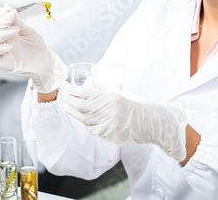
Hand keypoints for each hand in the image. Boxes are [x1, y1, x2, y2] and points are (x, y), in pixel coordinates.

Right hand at [0, 4, 67, 92]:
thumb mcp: (28, 29)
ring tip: (16, 31)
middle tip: (14, 22)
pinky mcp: (1, 63)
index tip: (11, 12)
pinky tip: (10, 47)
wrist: (45, 60)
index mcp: (1, 31)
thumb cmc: (36, 44)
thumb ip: (17, 20)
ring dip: (0, 34)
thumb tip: (6, 7)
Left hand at [63, 86, 187, 160]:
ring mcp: (111, 124)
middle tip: (63, 99)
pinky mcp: (112, 135)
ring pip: (86, 120)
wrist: (154, 123)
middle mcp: (110, 110)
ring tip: (68, 108)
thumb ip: (106, 89)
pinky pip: (94, 130)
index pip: (87, 94)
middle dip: (70, 103)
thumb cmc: (139, 106)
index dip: (73, 92)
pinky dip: (87, 125)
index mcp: (112, 98)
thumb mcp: (123, 94)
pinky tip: (83, 121)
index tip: (65, 89)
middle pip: (83, 107)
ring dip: (75, 114)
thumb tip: (93, 82)